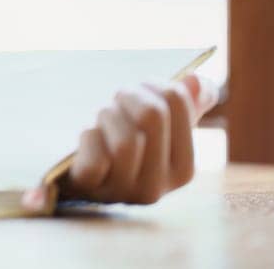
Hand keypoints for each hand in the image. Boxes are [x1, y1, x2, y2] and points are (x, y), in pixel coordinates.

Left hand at [23, 73, 220, 208]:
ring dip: (107, 115)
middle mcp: (158, 187)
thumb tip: (197, 82)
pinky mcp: (90, 189)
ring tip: (102, 119)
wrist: (76, 171)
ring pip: (125, 140)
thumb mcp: (155, 125)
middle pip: (152, 116)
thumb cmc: (120, 140)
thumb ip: (184, 106)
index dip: (154, 84)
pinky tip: (88, 138)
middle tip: (117, 101)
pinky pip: (95, 156)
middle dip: (129, 96)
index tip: (141, 91)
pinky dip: (88, 136)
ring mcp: (123, 192)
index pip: (177, 101)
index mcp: (183, 169)